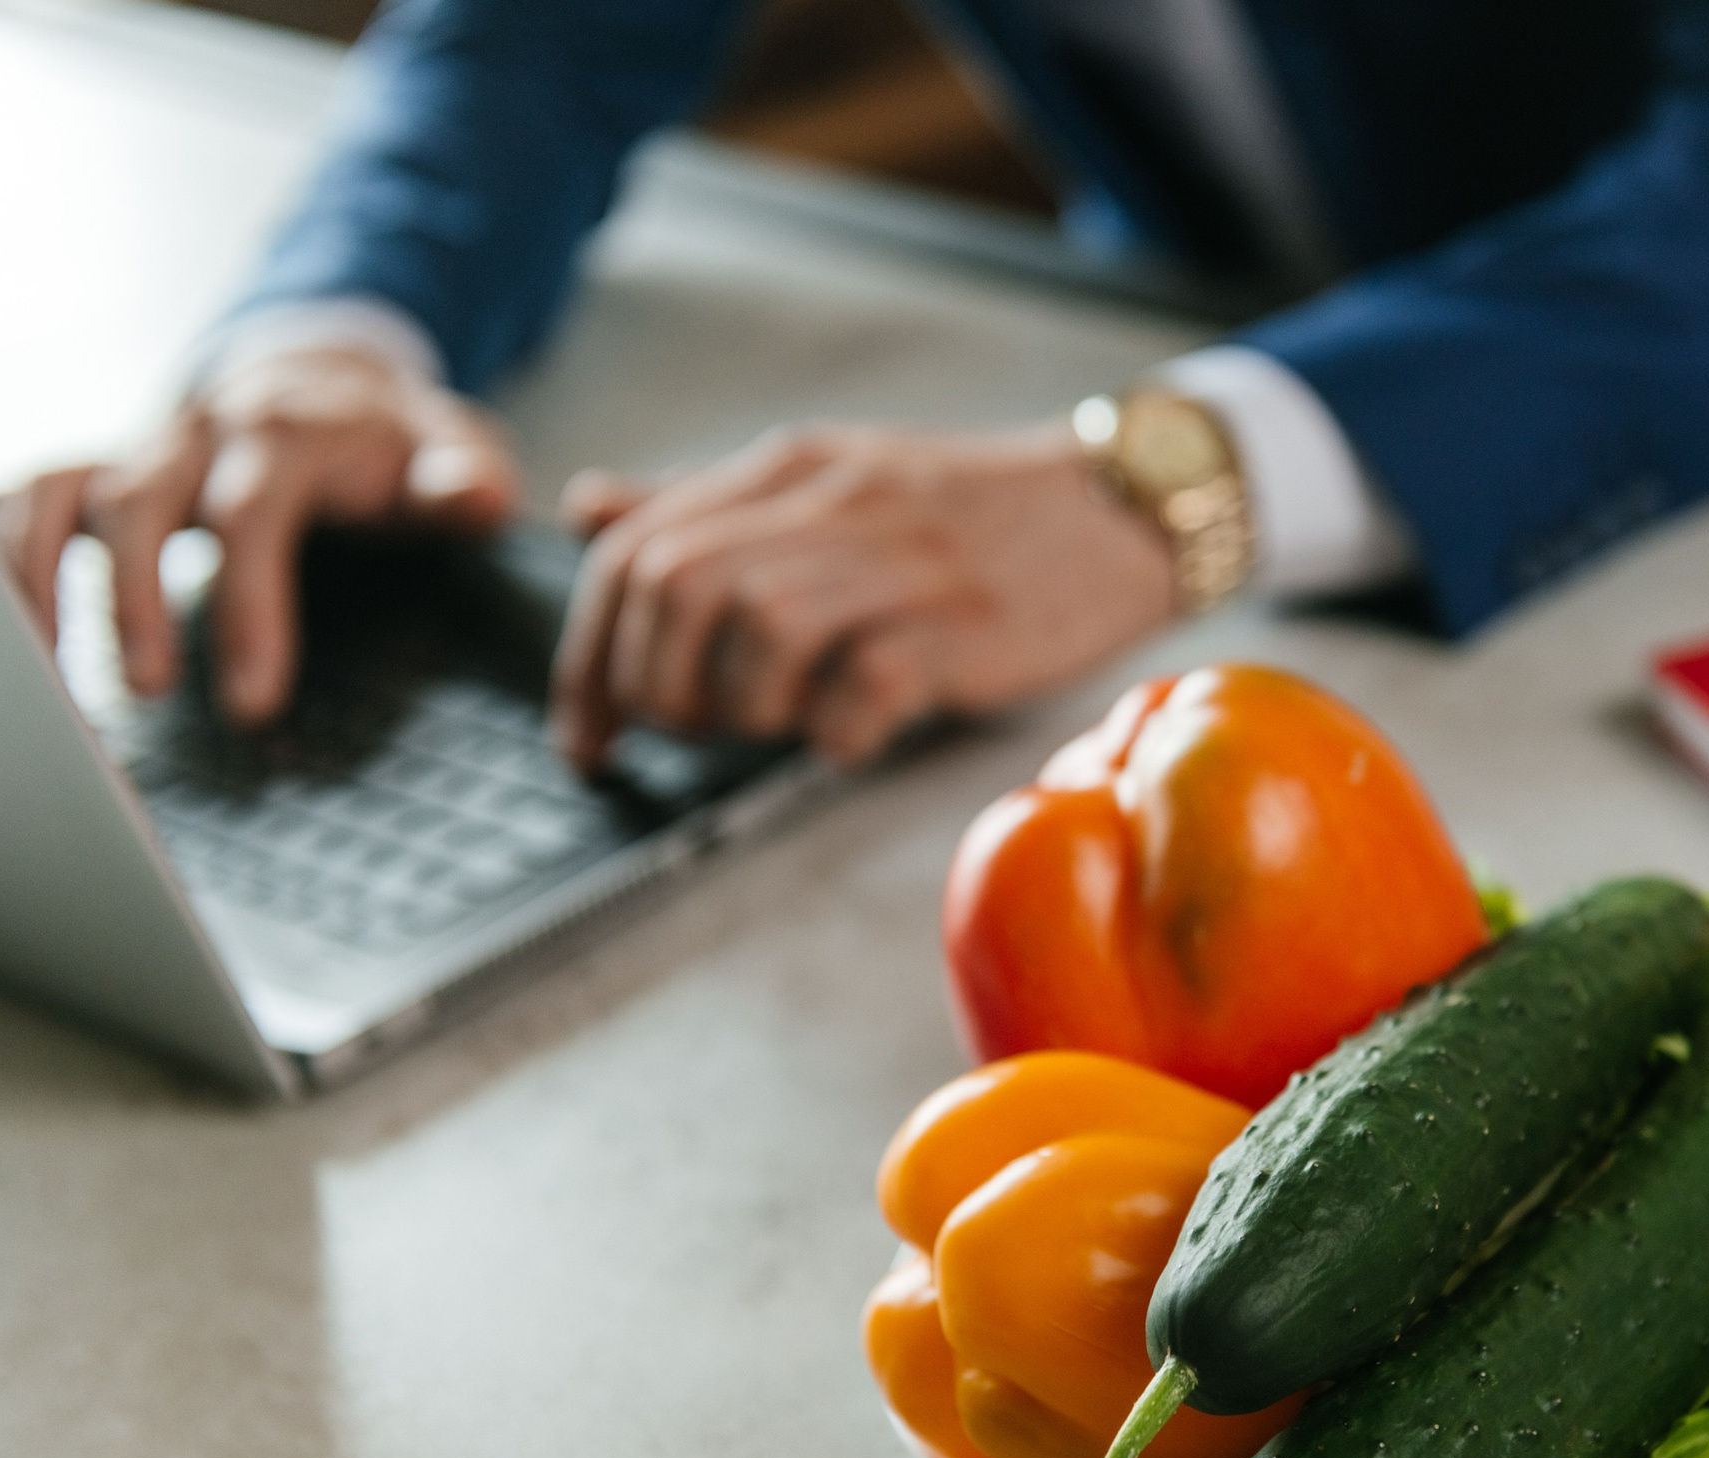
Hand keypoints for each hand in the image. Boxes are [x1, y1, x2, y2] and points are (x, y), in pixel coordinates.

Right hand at [0, 342, 518, 723]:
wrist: (329, 376)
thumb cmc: (396, 439)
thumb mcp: (453, 449)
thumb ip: (465, 478)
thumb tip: (474, 497)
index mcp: (290, 431)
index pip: (253, 514)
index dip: (247, 606)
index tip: (252, 700)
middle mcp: (201, 431)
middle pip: (140, 501)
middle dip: (132, 599)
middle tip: (146, 692)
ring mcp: (145, 446)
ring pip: (63, 491)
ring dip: (44, 578)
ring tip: (56, 678)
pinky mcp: (106, 468)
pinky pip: (33, 494)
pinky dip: (9, 553)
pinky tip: (18, 631)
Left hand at [553, 422, 1177, 767]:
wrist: (1122, 509)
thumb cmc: (971, 518)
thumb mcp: (832, 486)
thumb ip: (709, 505)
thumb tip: (588, 513)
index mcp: (790, 468)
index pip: (636, 549)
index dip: (588, 657)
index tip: (586, 735)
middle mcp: (835, 502)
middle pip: (676, 586)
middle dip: (652, 685)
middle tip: (684, 736)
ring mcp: (905, 563)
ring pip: (757, 628)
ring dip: (739, 707)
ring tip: (773, 728)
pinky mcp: (967, 627)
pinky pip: (863, 686)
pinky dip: (833, 734)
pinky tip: (852, 738)